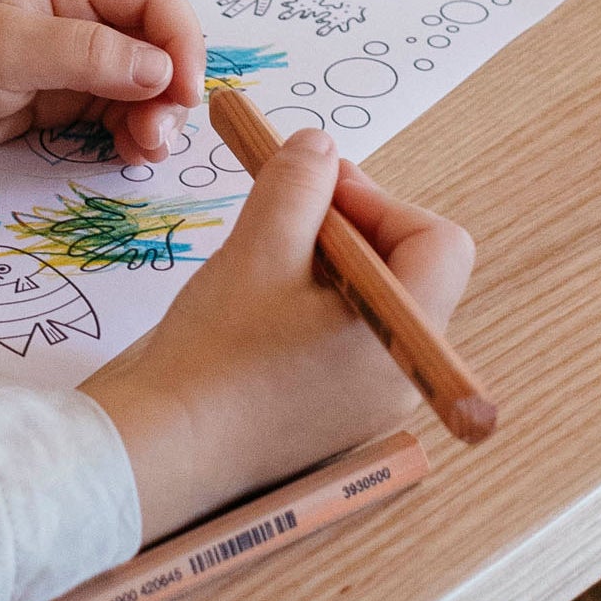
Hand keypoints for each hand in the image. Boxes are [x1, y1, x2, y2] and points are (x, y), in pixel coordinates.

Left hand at [0, 0, 206, 167]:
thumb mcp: (6, 48)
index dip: (181, 39)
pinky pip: (109, 114)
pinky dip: (127, 132)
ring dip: (153, 115)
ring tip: (142, 151)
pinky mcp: (48, 103)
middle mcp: (74, 17)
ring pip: (138, 84)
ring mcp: (62, 62)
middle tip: (157, 137)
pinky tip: (125, 153)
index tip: (184, 93)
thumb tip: (162, 71)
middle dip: (170, 86)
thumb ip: (87, 55)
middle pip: (155, 42)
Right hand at [82, 135, 475, 541]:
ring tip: (265, 254)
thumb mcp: (260, 247)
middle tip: (285, 211)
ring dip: (325, 259)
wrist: (163, 451)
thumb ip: (300, 185)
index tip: (317, 190)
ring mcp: (367, 401)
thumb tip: (321, 149)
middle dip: (349, 225)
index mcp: (403, 336)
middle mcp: (400, 375)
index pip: (436, 242)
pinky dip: (312, 300)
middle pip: (405, 269)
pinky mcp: (331, 414)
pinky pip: (344, 337)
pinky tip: (258, 300)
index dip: (380, 201)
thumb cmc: (219, 353)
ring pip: (370, 299)